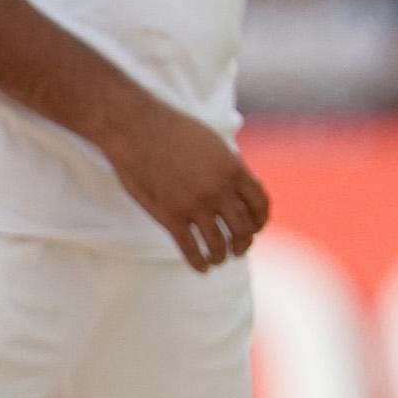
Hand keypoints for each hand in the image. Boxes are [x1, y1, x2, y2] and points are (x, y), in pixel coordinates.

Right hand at [99, 96, 271, 271]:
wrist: (136, 129)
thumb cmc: (174, 132)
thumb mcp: (214, 144)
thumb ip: (230, 168)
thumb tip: (246, 189)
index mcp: (234, 170)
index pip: (260, 204)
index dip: (261, 220)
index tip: (256, 228)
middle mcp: (219, 191)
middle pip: (244, 228)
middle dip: (244, 242)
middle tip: (239, 248)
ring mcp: (195, 206)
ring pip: (220, 243)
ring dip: (223, 255)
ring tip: (220, 259)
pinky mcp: (170, 217)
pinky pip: (191, 249)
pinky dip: (199, 262)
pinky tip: (202, 268)